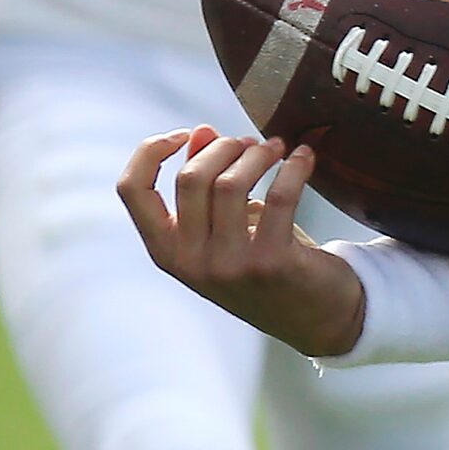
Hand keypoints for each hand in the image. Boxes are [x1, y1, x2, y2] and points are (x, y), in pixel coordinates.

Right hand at [118, 128, 365, 356]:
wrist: (316, 318)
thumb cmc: (264, 263)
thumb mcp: (224, 229)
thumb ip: (207, 185)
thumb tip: (201, 132)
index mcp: (167, 251)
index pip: (132, 191)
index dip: (151, 151)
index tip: (186, 134)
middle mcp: (190, 261)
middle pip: (190, 178)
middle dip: (223, 147)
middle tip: (250, 144)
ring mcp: (228, 265)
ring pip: (231, 184)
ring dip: (258, 154)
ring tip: (276, 148)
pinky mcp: (270, 263)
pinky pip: (279, 197)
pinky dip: (294, 167)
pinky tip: (305, 156)